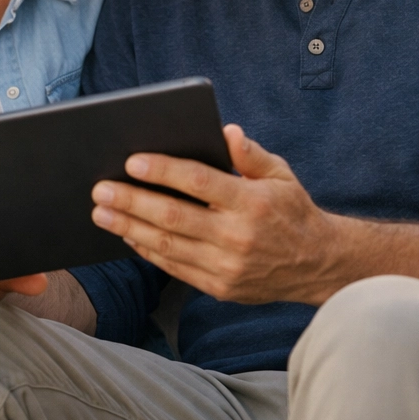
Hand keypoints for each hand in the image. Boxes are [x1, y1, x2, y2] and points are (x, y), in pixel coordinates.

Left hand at [90, 124, 340, 305]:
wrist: (317, 265)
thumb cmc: (292, 210)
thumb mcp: (280, 174)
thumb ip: (251, 154)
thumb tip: (226, 131)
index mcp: (251, 203)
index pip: (198, 182)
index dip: (163, 171)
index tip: (132, 161)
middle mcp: (237, 236)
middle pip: (174, 217)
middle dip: (132, 201)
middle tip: (101, 189)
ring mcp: (227, 266)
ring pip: (168, 245)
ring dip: (129, 228)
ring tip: (102, 213)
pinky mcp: (220, 287)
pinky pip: (175, 268)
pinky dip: (148, 251)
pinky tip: (128, 235)